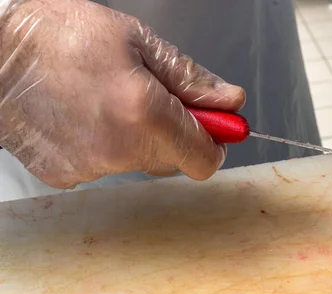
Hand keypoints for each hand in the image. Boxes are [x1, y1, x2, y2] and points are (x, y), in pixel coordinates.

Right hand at [0, 0, 244, 188]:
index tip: (210, 125)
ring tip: (108, 99)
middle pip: (174, 161)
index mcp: (143, 113)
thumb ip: (190, 79)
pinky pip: (106, 165)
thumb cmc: (57, 35)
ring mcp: (90, 168)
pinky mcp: (66, 176)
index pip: (205, 160)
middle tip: (151, 96)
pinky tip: (84, 115)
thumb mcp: (136, 40)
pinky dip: (105, 144)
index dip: (214, 142)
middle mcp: (120, 150)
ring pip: (139, 162)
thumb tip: (230, 102)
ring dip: (138, 136)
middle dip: (174, 132)